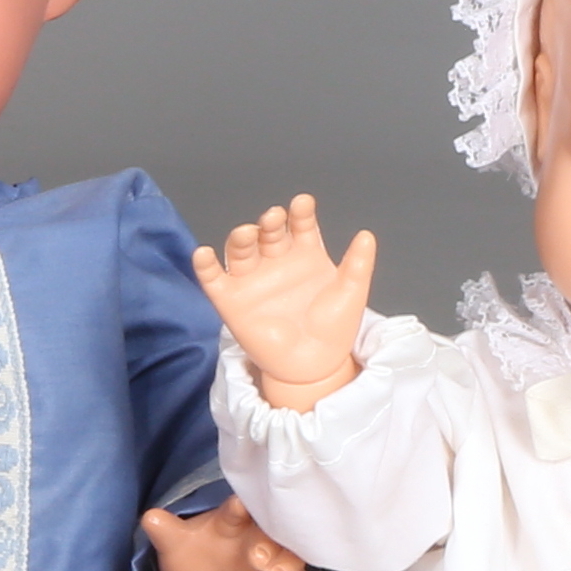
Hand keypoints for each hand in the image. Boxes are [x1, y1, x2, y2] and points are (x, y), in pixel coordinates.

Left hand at [143, 494, 327, 570]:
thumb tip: (149, 517)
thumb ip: (167, 534)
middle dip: (269, 544)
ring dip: (289, 567)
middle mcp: (262, 540)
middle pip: (273, 535)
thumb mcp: (176, 550)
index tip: (238, 507)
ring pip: (294, 561)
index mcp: (235, 522)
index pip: (239, 511)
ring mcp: (280, 565)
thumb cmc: (194, 566)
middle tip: (256, 556)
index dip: (239, 509)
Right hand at [194, 193, 376, 409]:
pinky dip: (205, 266)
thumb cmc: (334, 329)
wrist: (315, 366)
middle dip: (270, 223)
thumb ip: (358, 265)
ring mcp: (252, 280)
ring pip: (241, 250)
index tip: (303, 204)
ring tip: (249, 233)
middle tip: (275, 218)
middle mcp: (276, 261)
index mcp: (305, 254)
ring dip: (241, 238)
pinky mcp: (231, 302)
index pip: (300, 224)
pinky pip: (213, 280)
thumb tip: (367, 236)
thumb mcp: (351, 293)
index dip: (301, 213)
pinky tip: (203, 254)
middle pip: (268, 233)